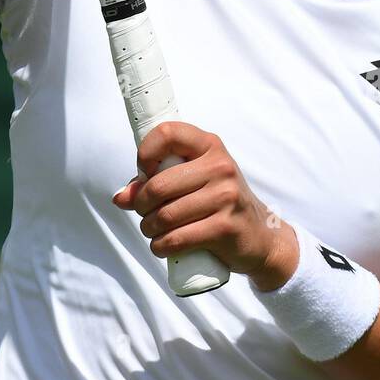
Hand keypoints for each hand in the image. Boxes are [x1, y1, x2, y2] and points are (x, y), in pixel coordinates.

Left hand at [111, 121, 297, 290]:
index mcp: (209, 145)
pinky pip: (178, 238)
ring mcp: (226, 197)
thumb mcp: (195, 180)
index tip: (145, 173)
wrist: (259, 235)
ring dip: (149, 227)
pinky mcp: (225, 227)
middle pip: (158, 185)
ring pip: (165, 215)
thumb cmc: (219, 202)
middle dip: (141, 204)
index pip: (166, 133)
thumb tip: (120, 197)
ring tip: (152, 230)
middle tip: (144, 213)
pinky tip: (162, 245)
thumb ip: (157, 182)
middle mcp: (220, 166)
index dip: (146, 153)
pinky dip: (161, 246)